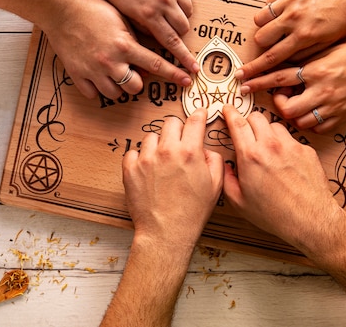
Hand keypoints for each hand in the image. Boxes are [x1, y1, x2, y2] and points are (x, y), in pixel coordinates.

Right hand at [46, 0, 192, 98]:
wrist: (61, 10)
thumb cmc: (93, 10)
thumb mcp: (121, 20)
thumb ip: (135, 40)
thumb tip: (147, 61)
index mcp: (125, 45)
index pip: (157, 64)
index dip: (174, 74)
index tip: (187, 80)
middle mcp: (111, 61)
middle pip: (136, 86)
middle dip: (137, 81)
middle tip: (130, 70)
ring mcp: (93, 70)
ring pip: (115, 94)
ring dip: (118, 86)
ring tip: (113, 72)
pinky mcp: (77, 75)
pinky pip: (93, 94)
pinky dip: (97, 88)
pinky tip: (96, 76)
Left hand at [92, 0, 198, 75]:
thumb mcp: (121, 12)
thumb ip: (140, 28)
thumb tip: (155, 40)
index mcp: (148, 14)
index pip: (171, 42)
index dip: (183, 57)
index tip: (193, 68)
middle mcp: (163, 1)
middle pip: (182, 28)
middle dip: (178, 34)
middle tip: (167, 30)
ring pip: (188, 11)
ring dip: (181, 16)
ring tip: (168, 13)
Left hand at [122, 108, 223, 247]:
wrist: (166, 232)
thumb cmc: (192, 212)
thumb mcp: (215, 186)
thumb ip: (214, 161)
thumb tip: (206, 149)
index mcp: (190, 152)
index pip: (194, 121)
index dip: (199, 115)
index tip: (198, 113)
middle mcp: (167, 151)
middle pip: (170, 123)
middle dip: (177, 130)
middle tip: (179, 143)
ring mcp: (146, 159)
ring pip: (151, 137)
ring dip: (158, 146)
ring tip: (162, 164)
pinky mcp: (130, 169)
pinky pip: (133, 152)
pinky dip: (140, 159)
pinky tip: (148, 171)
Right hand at [222, 105, 341, 247]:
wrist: (310, 219)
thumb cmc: (274, 214)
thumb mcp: (239, 202)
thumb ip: (227, 180)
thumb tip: (226, 167)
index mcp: (250, 156)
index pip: (237, 122)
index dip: (230, 112)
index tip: (228, 109)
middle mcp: (270, 145)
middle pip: (256, 116)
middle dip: (248, 120)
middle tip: (246, 131)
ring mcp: (291, 145)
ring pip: (274, 125)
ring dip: (266, 131)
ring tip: (266, 147)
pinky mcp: (306, 150)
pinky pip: (291, 138)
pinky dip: (284, 144)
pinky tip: (284, 161)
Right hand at [237, 0, 345, 87]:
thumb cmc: (342, 19)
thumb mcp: (327, 44)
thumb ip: (302, 55)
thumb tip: (282, 63)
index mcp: (304, 35)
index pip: (272, 56)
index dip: (254, 68)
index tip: (241, 75)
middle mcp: (293, 18)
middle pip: (261, 37)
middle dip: (264, 43)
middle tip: (274, 41)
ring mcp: (289, 1)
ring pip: (260, 19)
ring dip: (265, 25)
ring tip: (278, 25)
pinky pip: (268, 3)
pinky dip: (272, 9)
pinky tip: (284, 11)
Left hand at [241, 39, 345, 131]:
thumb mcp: (326, 49)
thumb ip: (303, 60)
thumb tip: (279, 63)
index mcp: (315, 69)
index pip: (277, 77)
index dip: (257, 81)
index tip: (242, 84)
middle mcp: (321, 89)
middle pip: (286, 107)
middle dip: (279, 104)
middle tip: (283, 97)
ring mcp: (332, 105)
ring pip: (300, 120)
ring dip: (294, 115)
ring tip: (298, 105)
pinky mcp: (342, 117)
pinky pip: (318, 128)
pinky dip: (311, 123)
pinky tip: (312, 113)